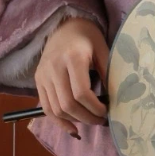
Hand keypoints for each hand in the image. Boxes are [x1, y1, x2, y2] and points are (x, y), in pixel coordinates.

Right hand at [34, 18, 108, 132]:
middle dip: (87, 118)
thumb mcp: (103, 51)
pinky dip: (59, 122)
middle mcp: (54, 67)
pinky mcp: (38, 81)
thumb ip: (108, 74)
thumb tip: (117, 100)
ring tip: (90, 121)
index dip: (95, 108)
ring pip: (56, 109)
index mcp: (72, 58)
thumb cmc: (88, 38)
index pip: (81, 93)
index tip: (107, 111)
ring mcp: (43, 75)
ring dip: (74, 120)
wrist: (65, 26)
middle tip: (101, 120)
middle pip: (67, 104)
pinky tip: (73, 129)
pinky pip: (46, 108)